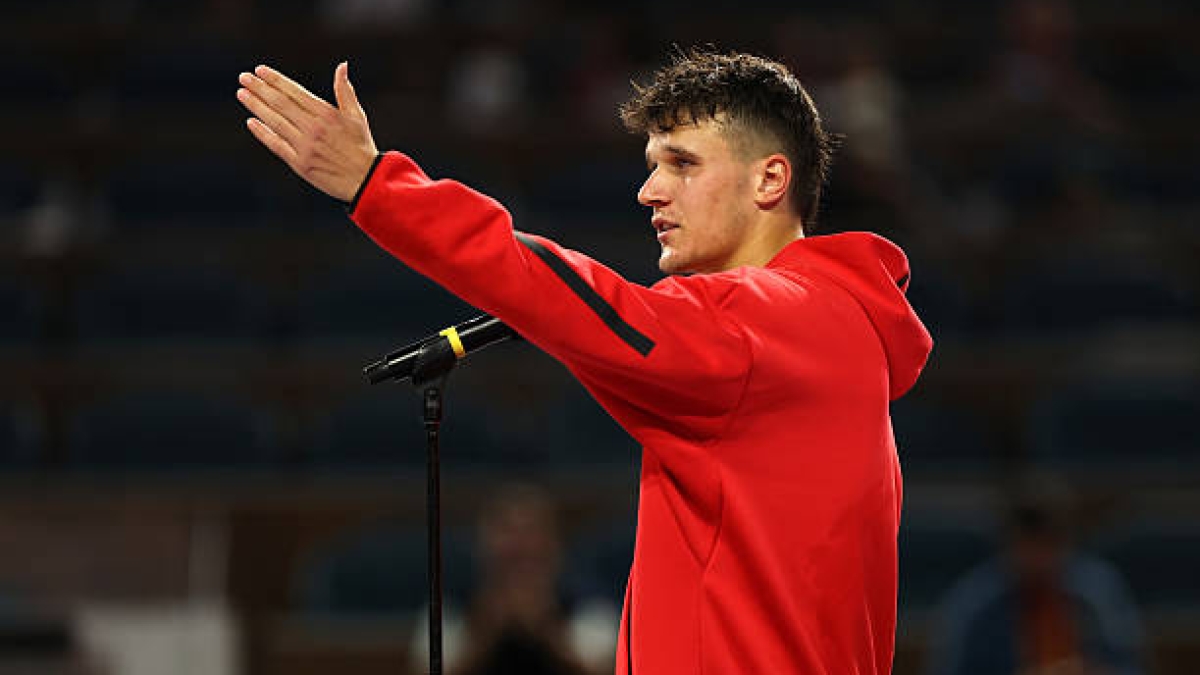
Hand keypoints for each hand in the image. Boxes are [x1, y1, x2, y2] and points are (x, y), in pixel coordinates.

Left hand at [236, 62, 378, 201]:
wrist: (366, 180)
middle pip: (280, 104)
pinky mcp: (299, 164)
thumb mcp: (357, 115)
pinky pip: (276, 145)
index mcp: (327, 114)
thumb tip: (342, 65)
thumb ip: (345, 90)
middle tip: (243, 77)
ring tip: (242, 94)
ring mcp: (305, 146)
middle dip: (260, 88)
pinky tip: (251, 122)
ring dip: (256, 106)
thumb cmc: (361, 146)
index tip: (260, 70)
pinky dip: (263, 133)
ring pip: (275, 122)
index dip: (275, 80)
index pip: (295, 92)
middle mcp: (313, 128)